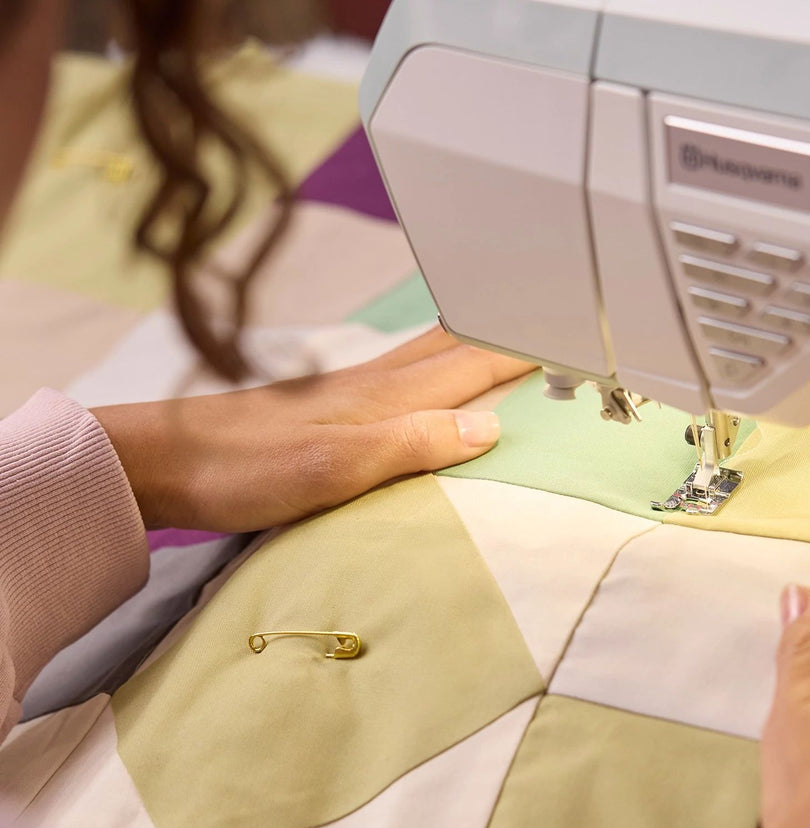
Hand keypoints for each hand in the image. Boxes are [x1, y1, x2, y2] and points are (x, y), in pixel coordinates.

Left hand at [92, 327, 533, 530]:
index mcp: (390, 397)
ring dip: (482, 336)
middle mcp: (379, 384)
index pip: (480, 362)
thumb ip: (408, 442)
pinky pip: (409, 371)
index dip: (533, 351)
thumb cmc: (241, 468)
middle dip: (516, 329)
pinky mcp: (336, 404)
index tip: (585, 342)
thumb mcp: (330, 467)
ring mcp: (356, 389)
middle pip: (463, 343)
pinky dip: (443, 359)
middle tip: (564, 321)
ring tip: (518, 327)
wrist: (166, 460)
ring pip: (437, 350)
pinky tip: (438, 368)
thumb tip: (488, 424)